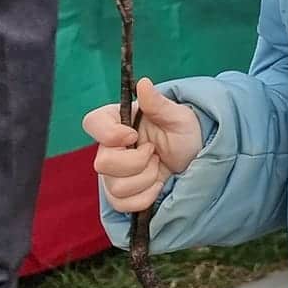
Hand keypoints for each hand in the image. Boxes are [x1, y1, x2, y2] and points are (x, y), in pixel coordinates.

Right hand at [83, 77, 204, 214]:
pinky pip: (122, 204)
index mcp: (118, 121)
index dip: (109, 133)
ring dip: (146, 179)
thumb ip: (158, 103)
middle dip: (136, 162)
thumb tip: (142, 83)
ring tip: (159, 165)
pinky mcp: (121, 196)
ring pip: (115, 188)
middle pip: (102, 163)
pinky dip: (146, 196)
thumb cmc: (185, 132)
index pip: (92, 122)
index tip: (133, 135)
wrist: (195, 158)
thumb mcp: (178, 116)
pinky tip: (157, 184)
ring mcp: (113, 174)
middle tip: (155, 151)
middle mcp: (109, 148)